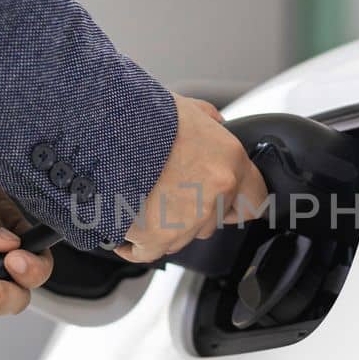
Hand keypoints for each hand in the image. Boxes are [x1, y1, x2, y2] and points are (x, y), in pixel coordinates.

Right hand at [116, 94, 267, 262]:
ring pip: (183, 237)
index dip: (238, 199)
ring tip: (141, 198)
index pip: (256, 199)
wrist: (102, 131)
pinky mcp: (156, 239)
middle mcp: (215, 193)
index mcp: (229, 160)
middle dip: (195, 210)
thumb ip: (209, 122)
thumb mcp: (185, 107)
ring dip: (165, 224)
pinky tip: (126, 228)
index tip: (227, 200)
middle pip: (214, 221)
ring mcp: (188, 220)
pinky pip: (148, 252)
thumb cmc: (140, 116)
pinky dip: (135, 243)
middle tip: (170, 189)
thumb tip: (215, 125)